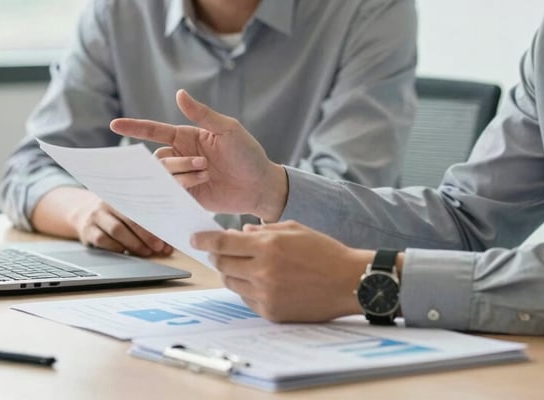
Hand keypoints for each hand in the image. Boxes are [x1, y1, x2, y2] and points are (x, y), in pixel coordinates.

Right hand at [32, 187, 171, 256]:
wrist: (82, 212)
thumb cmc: (117, 211)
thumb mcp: (129, 205)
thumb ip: (146, 211)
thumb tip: (171, 229)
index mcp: (123, 193)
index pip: (142, 204)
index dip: (156, 218)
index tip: (168, 230)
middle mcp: (108, 202)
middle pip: (131, 218)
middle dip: (147, 234)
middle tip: (160, 246)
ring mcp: (96, 216)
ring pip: (117, 230)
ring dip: (134, 243)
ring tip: (147, 252)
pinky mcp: (87, 230)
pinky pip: (103, 240)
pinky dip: (117, 248)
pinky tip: (127, 253)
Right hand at [110, 89, 288, 220]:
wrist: (260, 186)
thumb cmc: (247, 154)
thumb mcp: (228, 130)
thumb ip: (203, 114)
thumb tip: (179, 94)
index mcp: (188, 137)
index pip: (155, 131)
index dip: (135, 127)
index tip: (114, 124)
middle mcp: (182, 156)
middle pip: (159, 159)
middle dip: (176, 162)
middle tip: (203, 164)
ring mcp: (184, 177)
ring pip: (164, 176)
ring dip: (183, 175)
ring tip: (208, 174)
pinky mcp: (187, 197)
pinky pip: (171, 194)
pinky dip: (180, 190)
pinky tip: (196, 187)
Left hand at [192, 221, 370, 321]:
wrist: (348, 282)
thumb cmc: (325, 251)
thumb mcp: (296, 230)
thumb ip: (265, 231)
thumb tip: (241, 234)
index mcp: (269, 247)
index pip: (224, 244)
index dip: (205, 240)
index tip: (195, 238)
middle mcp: (263, 272)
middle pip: (223, 265)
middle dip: (217, 256)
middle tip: (220, 251)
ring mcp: (266, 295)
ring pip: (232, 283)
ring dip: (232, 272)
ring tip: (245, 265)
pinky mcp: (271, 312)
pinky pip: (247, 299)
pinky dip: (248, 288)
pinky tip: (261, 280)